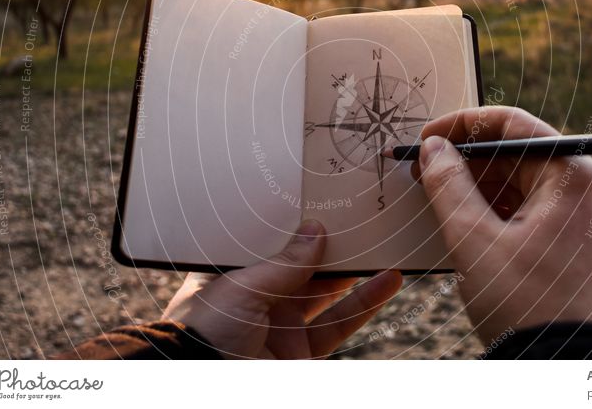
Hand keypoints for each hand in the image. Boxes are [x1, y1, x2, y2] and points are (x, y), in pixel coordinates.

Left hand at [162, 220, 401, 358]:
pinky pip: (339, 324)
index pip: (266, 242)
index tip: (319, 202)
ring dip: (355, 272)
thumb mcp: (241, 287)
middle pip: (301, 265)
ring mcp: (280, 325)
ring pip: (326, 293)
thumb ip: (284, 262)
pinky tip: (387, 281)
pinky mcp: (301, 351)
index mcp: (230, 275)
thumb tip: (316, 228)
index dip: (292, 224)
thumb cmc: (204, 331)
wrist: (205, 389)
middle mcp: (256, 298)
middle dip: (329, 245)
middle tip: (357, 219)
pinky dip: (365, 303)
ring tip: (383, 243)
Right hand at [414, 106, 591, 342]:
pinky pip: (542, 215)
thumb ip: (449, 185)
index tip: (427, 137)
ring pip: (530, 187)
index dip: (462, 125)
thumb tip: (434, 149)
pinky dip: (505, 213)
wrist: (573, 373)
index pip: (514, 124)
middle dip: (469, 161)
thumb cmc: (528, 307)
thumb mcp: (474, 242)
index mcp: (575, 177)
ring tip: (442, 201)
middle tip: (424, 171)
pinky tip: (473, 227)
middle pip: (522, 156)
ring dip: (484, 189)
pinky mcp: (590, 249)